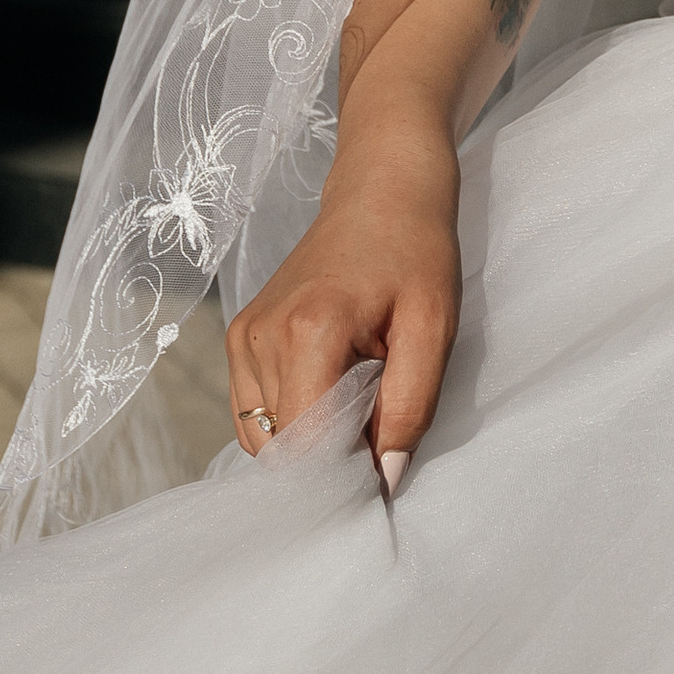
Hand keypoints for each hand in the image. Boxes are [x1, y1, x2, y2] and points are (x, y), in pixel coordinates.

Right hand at [223, 130, 461, 495]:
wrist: (382, 190)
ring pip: (266, 437)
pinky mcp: (240, 338)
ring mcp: (243, 338)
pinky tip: (333, 393)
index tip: (380, 484)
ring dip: (312, 441)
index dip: (342, 477)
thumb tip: (384, 478)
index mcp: (308, 331)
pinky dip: (293, 421)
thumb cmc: (415, 251)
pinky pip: (257, 413)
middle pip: (283, 448)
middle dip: (329, 463)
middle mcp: (261, 337)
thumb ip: (409, 407)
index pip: (306, 445)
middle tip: (378, 442)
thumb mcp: (433, 329)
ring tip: (360, 403)